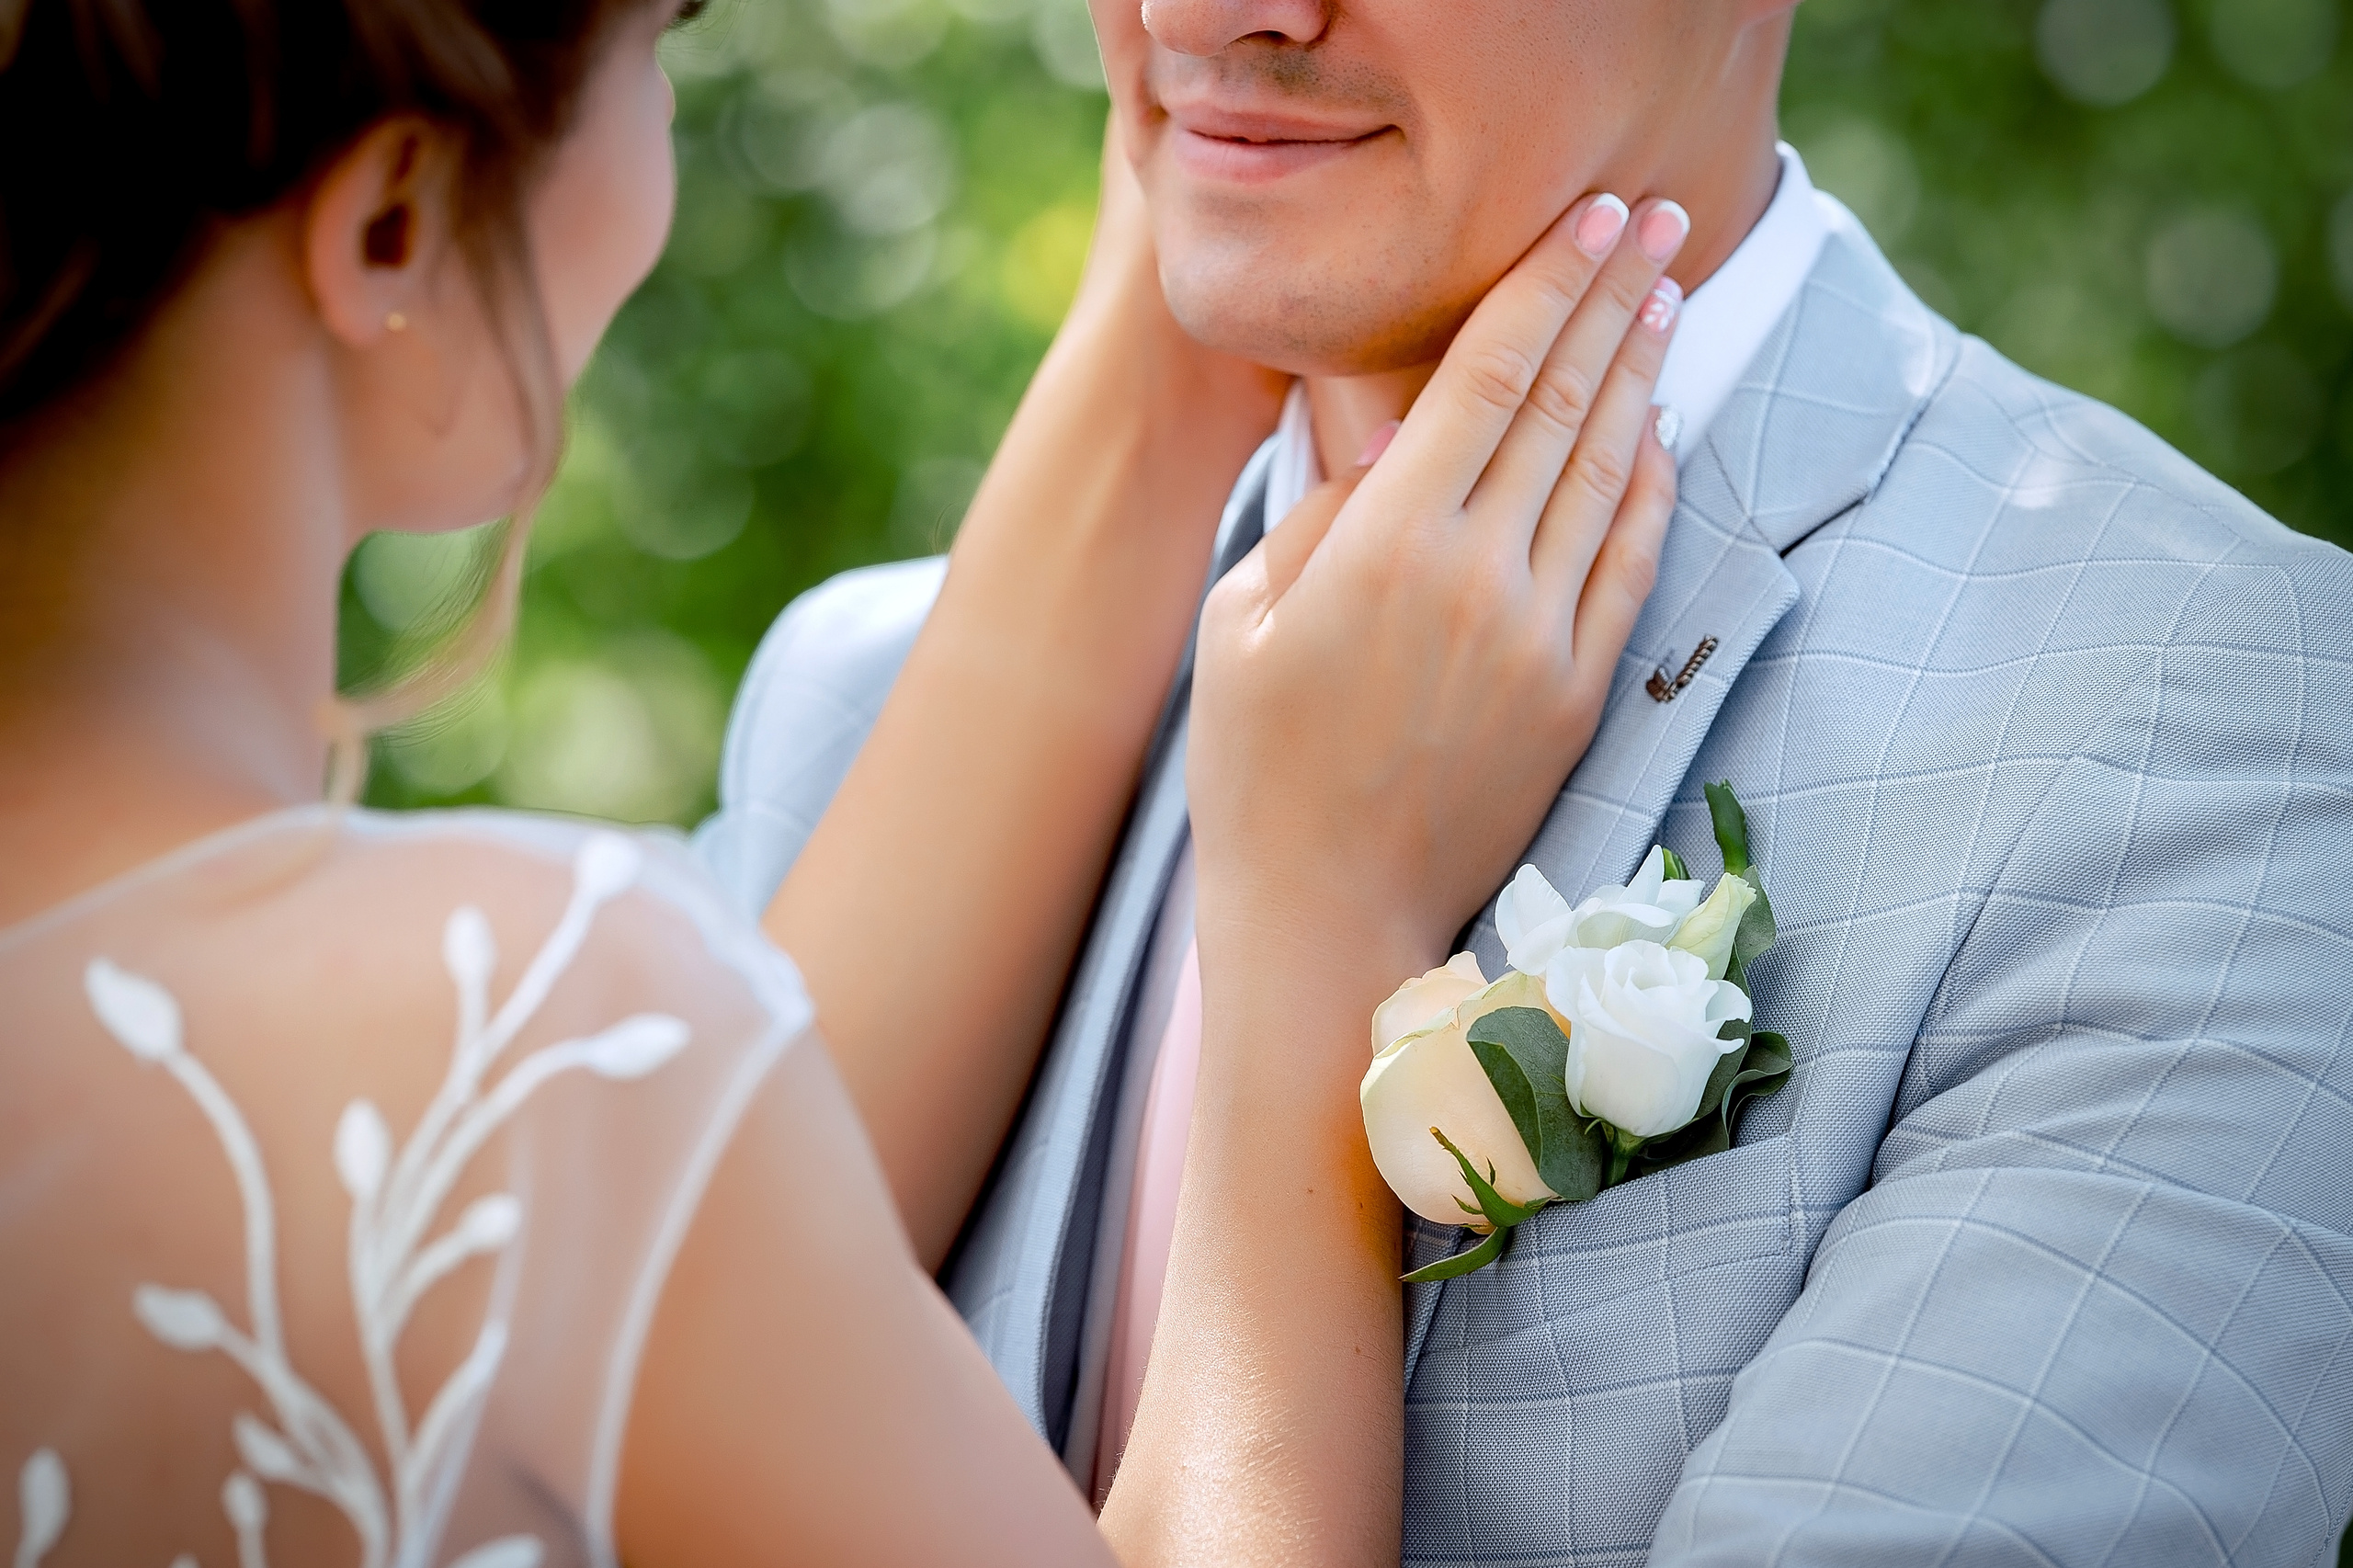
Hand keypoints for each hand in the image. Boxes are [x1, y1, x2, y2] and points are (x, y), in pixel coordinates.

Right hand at [1188, 195, 1687, 982]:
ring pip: (1609, 473)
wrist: (1327, 917)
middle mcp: (1482, 578)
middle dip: (1615, 297)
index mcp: (1387, 546)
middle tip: (1657, 217)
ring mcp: (1543, 638)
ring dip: (1642, 375)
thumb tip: (1389, 450)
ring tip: (1665, 296)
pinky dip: (1651, 488)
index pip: (1489, 376)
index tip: (1592, 216)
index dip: (1547, 284)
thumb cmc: (1255, 767)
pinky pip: (1630, 565)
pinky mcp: (1577, 694)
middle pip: (1566, 403)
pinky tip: (1659, 429)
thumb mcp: (1242, 621)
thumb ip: (1319, 518)